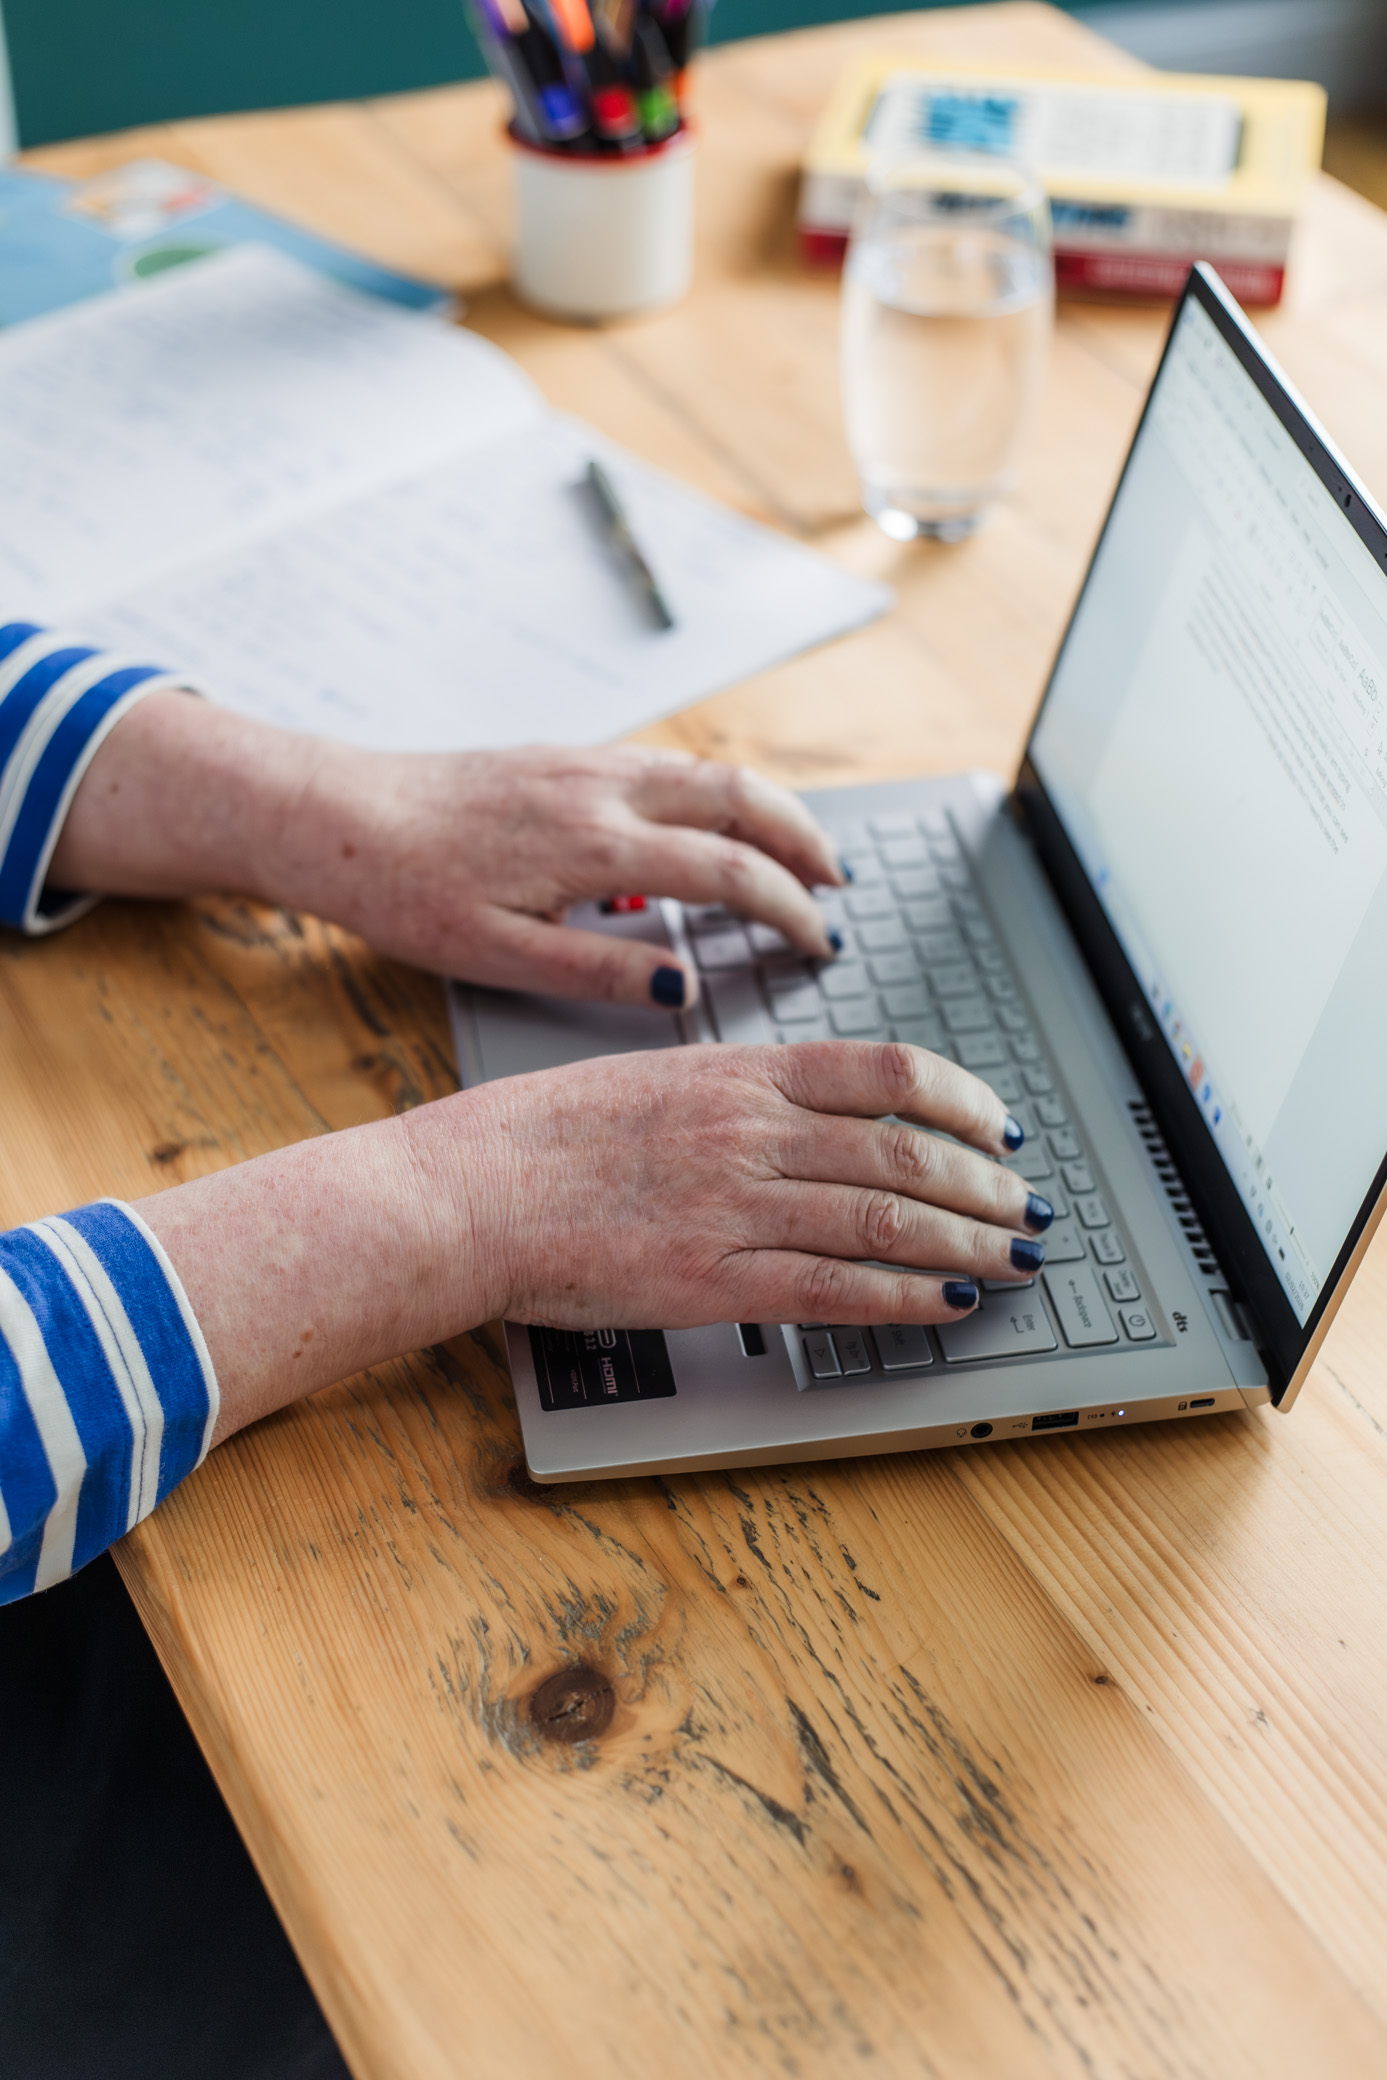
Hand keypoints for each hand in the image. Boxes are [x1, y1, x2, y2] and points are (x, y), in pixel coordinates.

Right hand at [138, 1041, 1050, 1444]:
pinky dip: (908, 1294)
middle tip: (1025, 1203)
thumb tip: (798, 1103)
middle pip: (904, 1147)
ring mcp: (737, 1206)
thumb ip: (731, 1088)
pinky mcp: (715, 1280)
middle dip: (983, 1181)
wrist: (468, 1193)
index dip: (960, 1097)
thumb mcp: (647, 1076)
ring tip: (1015, 1255)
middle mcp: (751, 1132)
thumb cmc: (536, 1135)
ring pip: (887, 1216)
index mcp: (735, 1071)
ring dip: (968, 1239)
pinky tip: (952, 1302)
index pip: (883, 1068)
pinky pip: (836, 1286)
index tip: (997, 1121)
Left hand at [291, 741, 841, 1007]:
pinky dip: (719, 793)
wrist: (335, 817)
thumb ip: (601, 971)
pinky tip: (717, 825)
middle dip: (806, 841)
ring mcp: (585, 761)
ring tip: (802, 855)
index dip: (789, 909)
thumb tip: (685, 988)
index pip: (729, 870)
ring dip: (769, 809)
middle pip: (743, 797)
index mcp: (595, 844)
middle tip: (841, 889)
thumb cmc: (404, 893)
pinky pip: (669, 764)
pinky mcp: (563, 755)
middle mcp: (602, 787)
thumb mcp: (499, 957)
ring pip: (710, 771)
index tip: (820, 945)